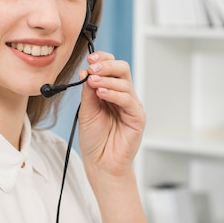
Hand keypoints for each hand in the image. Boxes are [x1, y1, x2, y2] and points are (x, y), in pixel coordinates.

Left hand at [78, 51, 145, 179]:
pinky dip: (114, 94)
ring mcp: (131, 106)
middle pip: (122, 69)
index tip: (89, 60)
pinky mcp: (137, 117)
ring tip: (93, 82)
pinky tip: (102, 93)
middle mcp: (123, 96)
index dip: (102, 59)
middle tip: (92, 68)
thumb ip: (88, 91)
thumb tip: (86, 71)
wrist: (100, 163)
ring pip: (125, 82)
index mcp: (111, 92)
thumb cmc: (94, 140)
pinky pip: (128, 100)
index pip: (111, 67)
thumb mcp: (86, 110)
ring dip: (107, 79)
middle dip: (106, 65)